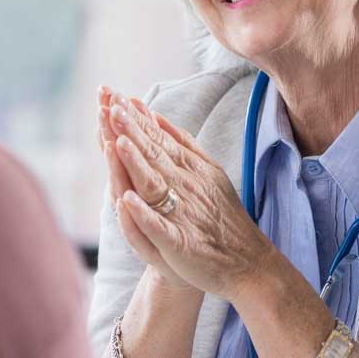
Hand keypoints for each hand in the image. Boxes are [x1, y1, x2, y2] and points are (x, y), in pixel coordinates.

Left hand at [105, 91, 275, 301]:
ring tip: (118, 143)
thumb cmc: (219, 215)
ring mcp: (181, 213)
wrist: (245, 262)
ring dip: (135, 163)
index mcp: (187, 169)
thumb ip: (182, 142)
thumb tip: (154, 115)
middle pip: (152, 155)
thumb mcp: (207, 170)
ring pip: (153, 184)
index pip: (156, 139)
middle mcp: (184, 186)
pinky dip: (144, 214)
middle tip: (112, 106)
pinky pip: (159, 227)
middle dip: (131, 131)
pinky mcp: (180, 242)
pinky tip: (128, 201)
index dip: (135, 119)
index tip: (116, 96)